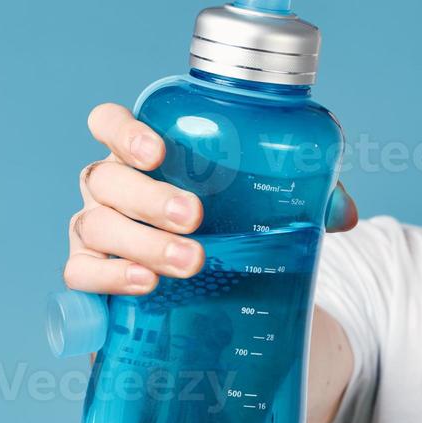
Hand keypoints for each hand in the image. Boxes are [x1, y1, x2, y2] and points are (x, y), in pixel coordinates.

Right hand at [62, 102, 357, 294]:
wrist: (203, 298)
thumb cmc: (227, 228)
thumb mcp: (264, 206)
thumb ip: (302, 197)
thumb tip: (342, 214)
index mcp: (142, 156)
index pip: (108, 124)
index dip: (123, 131)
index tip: (158, 151)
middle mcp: (109, 189)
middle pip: (103, 179)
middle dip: (148, 197)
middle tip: (195, 218)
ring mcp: (95, 233)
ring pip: (95, 227)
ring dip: (142, 243)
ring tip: (192, 262)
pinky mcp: (93, 281)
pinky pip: (80, 275)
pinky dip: (109, 278)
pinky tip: (145, 285)